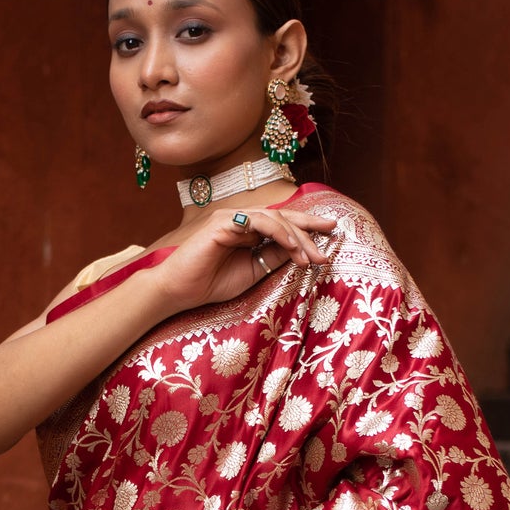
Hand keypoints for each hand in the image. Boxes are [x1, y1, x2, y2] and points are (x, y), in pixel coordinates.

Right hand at [153, 202, 337, 314]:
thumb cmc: (210, 284)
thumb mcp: (253, 272)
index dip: (307, 228)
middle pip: (283, 219)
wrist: (179, 291)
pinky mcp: (223, 222)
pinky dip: (277, 232)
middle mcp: (242, 219)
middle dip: (308, 231)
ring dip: (296, 238)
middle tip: (326, 249)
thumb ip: (274, 258)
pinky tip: (290, 246)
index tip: (331, 234)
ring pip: (274, 219)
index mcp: (249, 230)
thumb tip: (301, 251)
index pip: (283, 225)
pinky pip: (257, 221)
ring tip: (309, 258)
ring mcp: (232, 218)